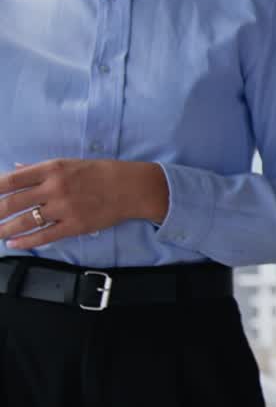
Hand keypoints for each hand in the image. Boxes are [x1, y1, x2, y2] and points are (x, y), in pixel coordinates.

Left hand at [0, 159, 168, 249]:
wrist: (131, 187)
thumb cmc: (101, 173)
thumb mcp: (69, 163)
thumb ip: (39, 168)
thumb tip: (14, 170)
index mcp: (52, 169)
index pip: (11, 180)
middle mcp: (55, 188)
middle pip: (13, 202)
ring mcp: (64, 208)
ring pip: (25, 221)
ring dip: (4, 229)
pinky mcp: (74, 226)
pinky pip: (44, 236)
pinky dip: (25, 242)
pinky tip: (14, 243)